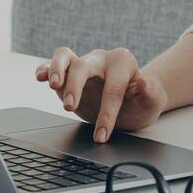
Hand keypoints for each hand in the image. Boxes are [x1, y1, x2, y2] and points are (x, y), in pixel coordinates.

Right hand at [36, 47, 167, 141]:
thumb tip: (147, 82)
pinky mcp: (68, 73)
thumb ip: (153, 93)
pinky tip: (40, 77)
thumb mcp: (152, 103)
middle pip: (84, 65)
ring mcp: (82, 64)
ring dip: (57, 70)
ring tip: (54, 86)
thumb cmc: (139, 103)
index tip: (102, 136)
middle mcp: (101, 59)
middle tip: (71, 108)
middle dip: (76, 86)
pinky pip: (53, 64)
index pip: (113, 89)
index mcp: (123, 63)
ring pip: (65, 56)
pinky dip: (45, 69)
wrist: (129, 104)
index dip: (107, 113)